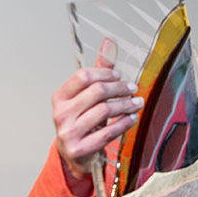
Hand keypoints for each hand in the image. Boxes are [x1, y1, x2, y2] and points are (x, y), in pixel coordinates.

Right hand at [51, 38, 142, 191]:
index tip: (119, 77)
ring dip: (126, 105)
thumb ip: (99, 71)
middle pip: (97, 92)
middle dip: (120, 89)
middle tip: (133, 89)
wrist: (75, 155)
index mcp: (60, 97)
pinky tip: (133, 118)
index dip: (105, 73)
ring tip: (138, 103)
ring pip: (104, 111)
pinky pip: (108, 133)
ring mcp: (68, 132)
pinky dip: (124, 123)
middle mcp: (60, 113)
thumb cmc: (83, 121)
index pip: (83, 76)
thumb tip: (109, 41)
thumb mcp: (88, 97)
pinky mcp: (79, 149)